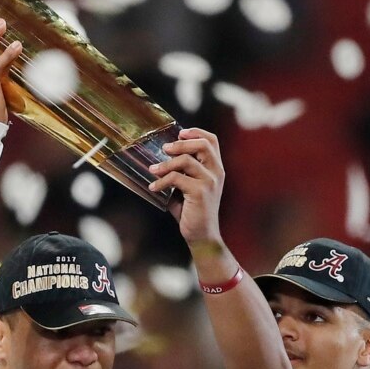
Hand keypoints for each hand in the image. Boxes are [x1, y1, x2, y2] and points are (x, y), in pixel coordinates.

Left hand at [148, 128, 223, 245]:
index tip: (180, 133)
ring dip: (166, 164)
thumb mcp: (188, 188)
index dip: (196, 133)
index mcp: (216, 168)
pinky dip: (162, 181)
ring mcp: (209, 182)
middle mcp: (216, 172)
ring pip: (187, 160)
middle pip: (202, 145)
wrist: (202, 235)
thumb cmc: (193, 211)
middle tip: (165, 149)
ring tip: (153, 170)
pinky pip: (177, 178)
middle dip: (181, 144)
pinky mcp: (200, 192)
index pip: (212, 141)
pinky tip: (154, 187)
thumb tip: (157, 162)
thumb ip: (180, 173)